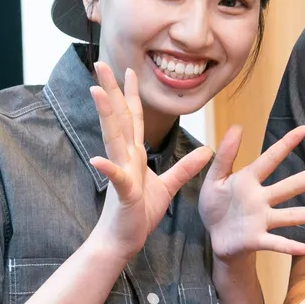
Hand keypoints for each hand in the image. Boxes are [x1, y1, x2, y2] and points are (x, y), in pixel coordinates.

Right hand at [87, 62, 213, 261]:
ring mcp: (121, 174)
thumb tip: (208, 150)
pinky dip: (109, 169)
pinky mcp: (122, 194)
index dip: (132, 94)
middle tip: (100, 63)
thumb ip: (186, 167)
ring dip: (107, 115)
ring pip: (114, 139)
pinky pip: (117, 179)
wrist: (123, 240)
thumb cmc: (139, 213)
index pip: (134, 118)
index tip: (130, 69)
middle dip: (111, 90)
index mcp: (135, 156)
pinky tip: (99, 159)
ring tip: (96, 91)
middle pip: (120, 118)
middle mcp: (125, 159)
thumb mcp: (168, 186)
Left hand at [199, 125, 304, 263]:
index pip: (270, 159)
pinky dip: (289, 246)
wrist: (214, 238)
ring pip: (291, 215)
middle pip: (292, 185)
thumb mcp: (215, 179)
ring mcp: (262, 220)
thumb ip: (225, 156)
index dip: (286, 144)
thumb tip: (237, 127)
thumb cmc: (217, 206)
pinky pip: (275, 243)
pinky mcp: (256, 240)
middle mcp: (262, 199)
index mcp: (249, 181)